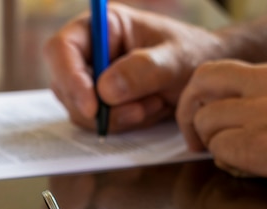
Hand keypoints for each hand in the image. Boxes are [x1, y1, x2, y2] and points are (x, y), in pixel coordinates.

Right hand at [44, 3, 223, 132]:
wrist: (204, 74)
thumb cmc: (192, 54)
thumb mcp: (176, 58)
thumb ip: (144, 70)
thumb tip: (105, 90)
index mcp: (101, 27)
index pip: (62, 49)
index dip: (70, 78)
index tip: (92, 107)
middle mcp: (89, 53)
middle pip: (66, 86)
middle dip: (101, 107)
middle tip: (140, 110)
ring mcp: (91, 81)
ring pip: (81, 110)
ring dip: (118, 117)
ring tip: (155, 103)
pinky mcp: (99, 104)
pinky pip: (98, 124)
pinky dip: (124, 124)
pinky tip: (149, 109)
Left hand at [177, 51, 266, 204]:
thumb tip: (248, 111)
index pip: (230, 73)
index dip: (213, 98)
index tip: (212, 118)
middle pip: (204, 79)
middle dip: (188, 108)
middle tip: (193, 136)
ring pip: (207, 119)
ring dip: (211, 143)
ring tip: (235, 158)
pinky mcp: (264, 145)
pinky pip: (220, 149)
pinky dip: (226, 162)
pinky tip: (251, 170)